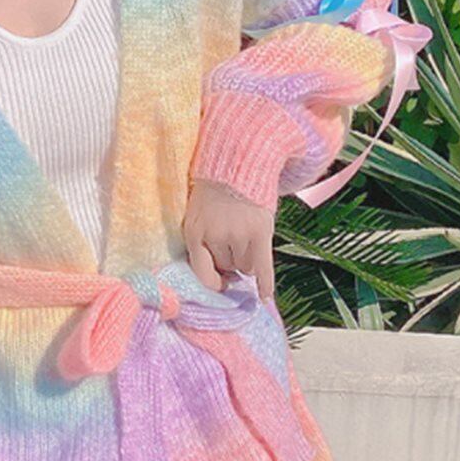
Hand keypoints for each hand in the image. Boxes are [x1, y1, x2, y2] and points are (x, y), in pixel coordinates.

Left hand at [182, 178, 275, 299]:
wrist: (237, 163)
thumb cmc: (214, 193)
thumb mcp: (196, 214)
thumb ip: (200, 240)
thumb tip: (217, 278)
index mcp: (194, 232)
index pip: (202, 272)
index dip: (213, 280)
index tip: (220, 283)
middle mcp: (215, 236)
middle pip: (228, 267)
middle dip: (232, 259)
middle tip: (237, 240)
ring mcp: (238, 234)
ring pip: (246, 266)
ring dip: (248, 259)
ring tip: (248, 236)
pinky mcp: (260, 232)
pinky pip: (263, 266)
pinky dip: (265, 283)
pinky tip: (265, 297)